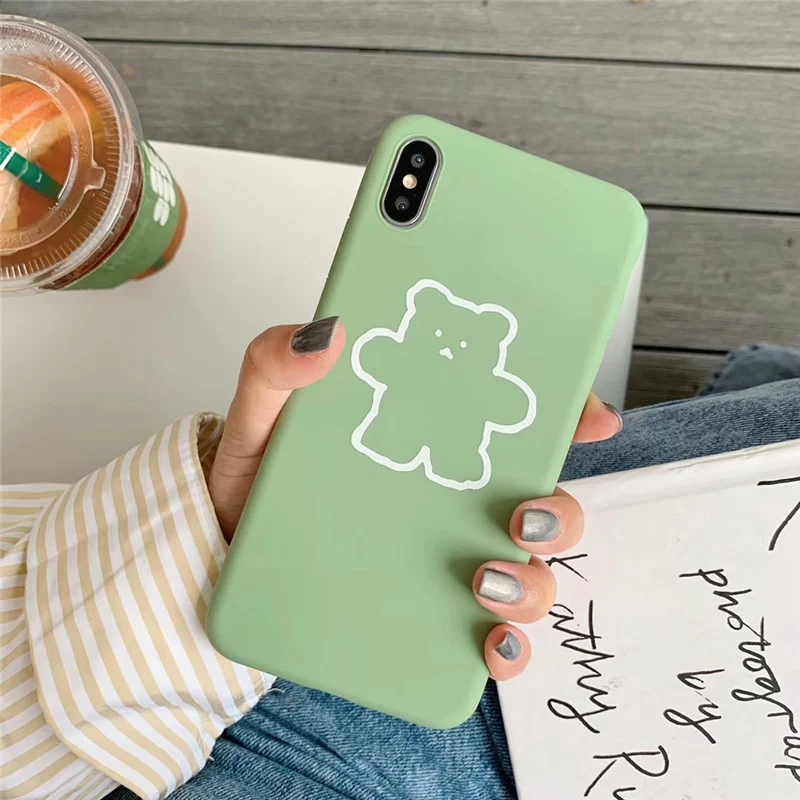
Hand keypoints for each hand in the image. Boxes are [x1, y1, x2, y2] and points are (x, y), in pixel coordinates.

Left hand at [208, 320, 621, 679]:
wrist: (226, 548)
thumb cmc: (259, 476)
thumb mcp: (262, 415)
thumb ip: (277, 367)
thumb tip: (330, 335)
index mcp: (431, 439)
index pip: (516, 422)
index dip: (569, 415)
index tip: (593, 419)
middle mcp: (453, 501)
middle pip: (544, 504)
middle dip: (559, 514)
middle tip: (521, 516)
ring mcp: (446, 560)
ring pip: (531, 573)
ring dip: (535, 583)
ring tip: (487, 582)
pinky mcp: (429, 616)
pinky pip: (491, 636)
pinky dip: (508, 648)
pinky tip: (489, 645)